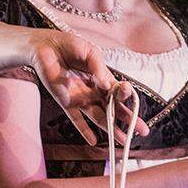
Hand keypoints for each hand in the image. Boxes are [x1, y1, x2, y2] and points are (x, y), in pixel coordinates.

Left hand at [27, 32, 148, 144]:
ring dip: (111, 129)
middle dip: (129, 119)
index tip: (127, 93)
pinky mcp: (66, 102)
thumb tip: (108, 85)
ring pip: (99, 117)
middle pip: (114, 108)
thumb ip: (98, 68)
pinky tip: (93, 141)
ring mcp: (81, 98)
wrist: (45, 46)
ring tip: (123, 140)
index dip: (126, 95)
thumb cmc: (69, 46)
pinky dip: (84, 130)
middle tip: (142, 131)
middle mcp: (94, 91)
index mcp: (102, 78)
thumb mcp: (89, 52)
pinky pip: (76, 119)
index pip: (119, 91)